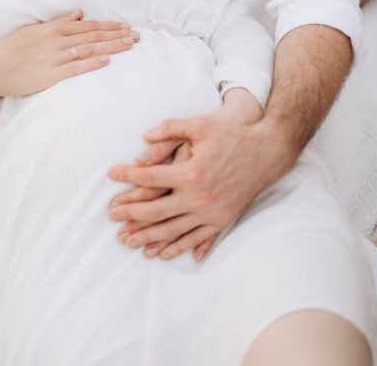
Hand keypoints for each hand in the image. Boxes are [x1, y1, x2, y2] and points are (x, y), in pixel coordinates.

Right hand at [0, 11, 140, 125]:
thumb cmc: (9, 50)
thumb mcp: (34, 30)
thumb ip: (58, 23)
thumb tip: (79, 13)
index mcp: (51, 29)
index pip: (86, 26)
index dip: (108, 25)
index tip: (126, 25)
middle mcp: (54, 41)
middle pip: (92, 36)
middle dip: (117, 35)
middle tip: (138, 35)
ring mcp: (52, 58)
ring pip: (88, 50)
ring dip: (111, 47)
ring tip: (130, 45)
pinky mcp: (48, 75)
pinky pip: (74, 68)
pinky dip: (91, 64)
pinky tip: (107, 61)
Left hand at [108, 91, 279, 261]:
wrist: (266, 151)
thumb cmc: (230, 134)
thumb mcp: (199, 124)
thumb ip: (169, 128)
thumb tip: (143, 137)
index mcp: (191, 172)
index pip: (149, 178)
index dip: (127, 176)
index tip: (111, 174)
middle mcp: (199, 197)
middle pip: (156, 212)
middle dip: (130, 215)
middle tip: (111, 215)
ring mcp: (211, 213)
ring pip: (173, 231)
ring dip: (148, 238)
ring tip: (128, 241)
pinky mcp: (222, 220)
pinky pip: (195, 239)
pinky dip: (177, 248)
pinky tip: (161, 253)